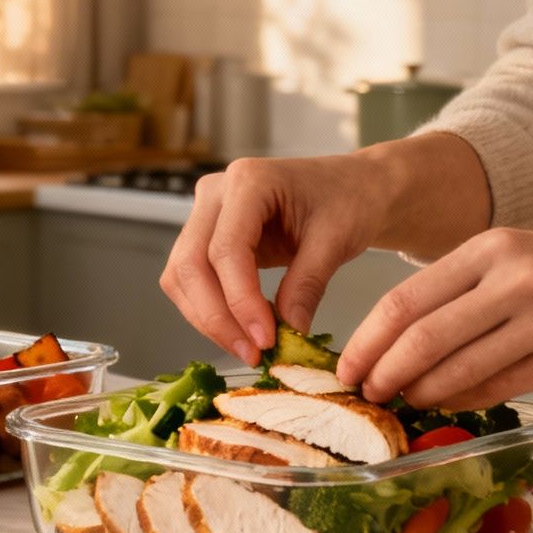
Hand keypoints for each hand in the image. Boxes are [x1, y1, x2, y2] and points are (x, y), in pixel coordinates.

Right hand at [160, 152, 392, 366]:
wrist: (351, 188)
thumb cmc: (347, 200)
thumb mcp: (337, 240)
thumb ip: (308, 284)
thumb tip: (289, 331)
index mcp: (248, 180)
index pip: (226, 248)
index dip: (240, 300)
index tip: (265, 339)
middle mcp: (216, 192)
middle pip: (191, 263)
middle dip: (216, 317)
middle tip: (252, 353)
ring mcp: (206, 213)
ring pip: (182, 275)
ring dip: (208, 318)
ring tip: (248, 348)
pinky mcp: (207, 236)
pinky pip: (193, 279)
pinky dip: (211, 310)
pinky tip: (242, 330)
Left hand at [340, 229, 532, 408]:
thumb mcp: (520, 256)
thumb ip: (464, 291)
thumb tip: (398, 341)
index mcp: (491, 248)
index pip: (406, 298)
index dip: (367, 339)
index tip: (345, 366)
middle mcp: (513, 279)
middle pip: (421, 335)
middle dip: (381, 372)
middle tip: (362, 394)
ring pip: (456, 367)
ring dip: (418, 393)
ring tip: (399, 403)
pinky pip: (497, 388)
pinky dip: (462, 400)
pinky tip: (446, 404)